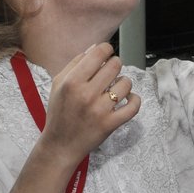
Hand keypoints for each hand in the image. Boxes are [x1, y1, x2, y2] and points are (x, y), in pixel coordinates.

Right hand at [43, 43, 140, 160]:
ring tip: (115, 88)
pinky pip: (133, 106)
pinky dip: (134, 99)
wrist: (60, 145)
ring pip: (126, 83)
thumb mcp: (58, 84)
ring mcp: (100, 110)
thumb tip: (95, 48)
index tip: (107, 54)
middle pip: (115, 65)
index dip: (106, 49)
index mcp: (72, 82)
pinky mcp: (110, 124)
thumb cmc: (59, 113)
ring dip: (123, 83)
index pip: (99, 53)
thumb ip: (75, 64)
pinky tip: (128, 98)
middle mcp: (86, 94)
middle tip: (110, 72)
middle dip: (115, 65)